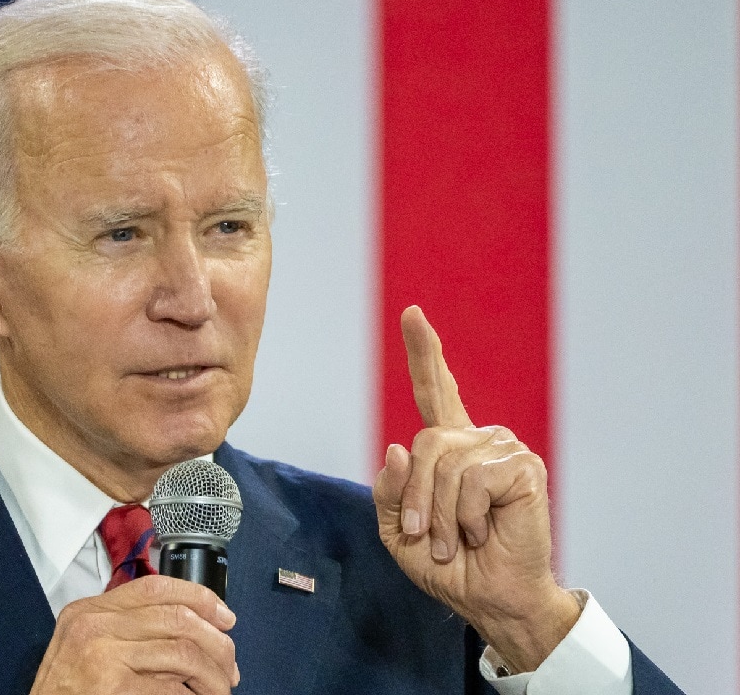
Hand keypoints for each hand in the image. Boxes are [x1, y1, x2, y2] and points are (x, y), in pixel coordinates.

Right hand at [30, 575, 239, 694]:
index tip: (225, 617)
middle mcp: (93, 626)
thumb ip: (128, 630)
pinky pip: (173, 689)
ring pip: (183, 652)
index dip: (200, 597)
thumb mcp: (87, 648)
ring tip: (220, 691)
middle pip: (176, 618)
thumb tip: (195, 626)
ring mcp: (101, 656)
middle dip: (216, 643)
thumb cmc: (69, 694)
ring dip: (212, 676)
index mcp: (88, 611)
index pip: (155, 587)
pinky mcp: (112, 688)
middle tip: (229, 668)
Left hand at [372, 305, 579, 672]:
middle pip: (425, 443)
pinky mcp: (523, 467)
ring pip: (444, 463)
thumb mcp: (399, 532)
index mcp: (449, 449)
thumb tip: (396, 449)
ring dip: (440, 514)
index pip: (434, 391)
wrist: (491, 600)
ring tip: (456, 541)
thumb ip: (390, 492)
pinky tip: (482, 532)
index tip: (412, 314)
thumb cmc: (449, 567)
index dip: (424, 353)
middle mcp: (478, 440)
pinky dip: (466, 516)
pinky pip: (472, 480)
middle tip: (425, 536)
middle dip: (416, 497)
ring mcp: (504, 449)